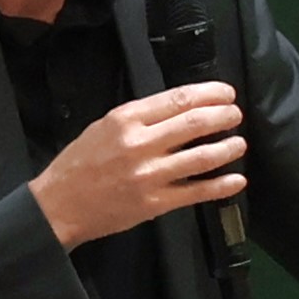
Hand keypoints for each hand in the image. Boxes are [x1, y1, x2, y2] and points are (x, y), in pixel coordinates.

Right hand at [30, 82, 243, 249]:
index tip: (226, 93)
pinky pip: (196, 192)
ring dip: (227, 148)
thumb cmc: (79, 163)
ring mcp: (149, 175)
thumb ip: (140, 117)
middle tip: (236, 115)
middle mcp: (140, 144)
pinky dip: (221, 186)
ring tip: (239, 143)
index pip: (178, 99)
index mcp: (127, 119)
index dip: (209, 94)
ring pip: (202, 157)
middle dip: (223, 116)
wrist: (58, 205)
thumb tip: (179, 108)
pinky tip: (237, 180)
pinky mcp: (155, 203)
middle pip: (195, 123)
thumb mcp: (104, 127)